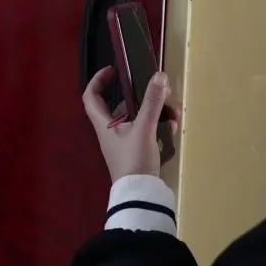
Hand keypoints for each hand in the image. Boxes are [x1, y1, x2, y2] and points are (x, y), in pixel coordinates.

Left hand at [82, 67, 180, 181]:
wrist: (141, 196)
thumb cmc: (134, 161)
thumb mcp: (144, 129)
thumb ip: (152, 102)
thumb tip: (159, 75)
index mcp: (104, 124)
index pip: (91, 97)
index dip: (98, 80)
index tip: (114, 70)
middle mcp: (112, 132)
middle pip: (124, 105)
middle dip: (144, 96)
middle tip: (162, 91)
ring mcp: (126, 143)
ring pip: (140, 117)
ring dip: (156, 111)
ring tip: (173, 112)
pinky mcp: (138, 152)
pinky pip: (148, 131)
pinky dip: (160, 126)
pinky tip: (172, 127)